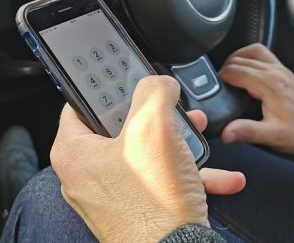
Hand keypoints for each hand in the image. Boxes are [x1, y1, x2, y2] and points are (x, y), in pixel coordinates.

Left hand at [51, 76, 244, 242]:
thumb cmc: (153, 202)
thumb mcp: (154, 127)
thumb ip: (154, 91)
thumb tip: (159, 83)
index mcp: (73, 152)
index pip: (78, 105)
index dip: (104, 89)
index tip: (125, 81)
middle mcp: (85, 176)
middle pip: (117, 129)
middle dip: (152, 118)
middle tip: (170, 110)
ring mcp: (108, 196)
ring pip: (143, 156)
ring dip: (176, 146)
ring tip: (198, 139)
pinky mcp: (133, 212)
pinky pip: (158, 183)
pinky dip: (186, 177)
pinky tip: (219, 177)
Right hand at [220, 43, 293, 154]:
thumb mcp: (271, 136)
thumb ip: (247, 132)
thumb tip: (225, 133)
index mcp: (269, 84)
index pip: (236, 70)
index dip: (221, 78)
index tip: (215, 89)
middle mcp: (275, 72)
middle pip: (241, 59)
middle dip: (225, 69)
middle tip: (219, 84)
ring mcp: (281, 69)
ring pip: (253, 51)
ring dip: (238, 58)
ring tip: (229, 72)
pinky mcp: (284, 71)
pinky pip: (263, 54)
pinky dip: (250, 57)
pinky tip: (245, 70)